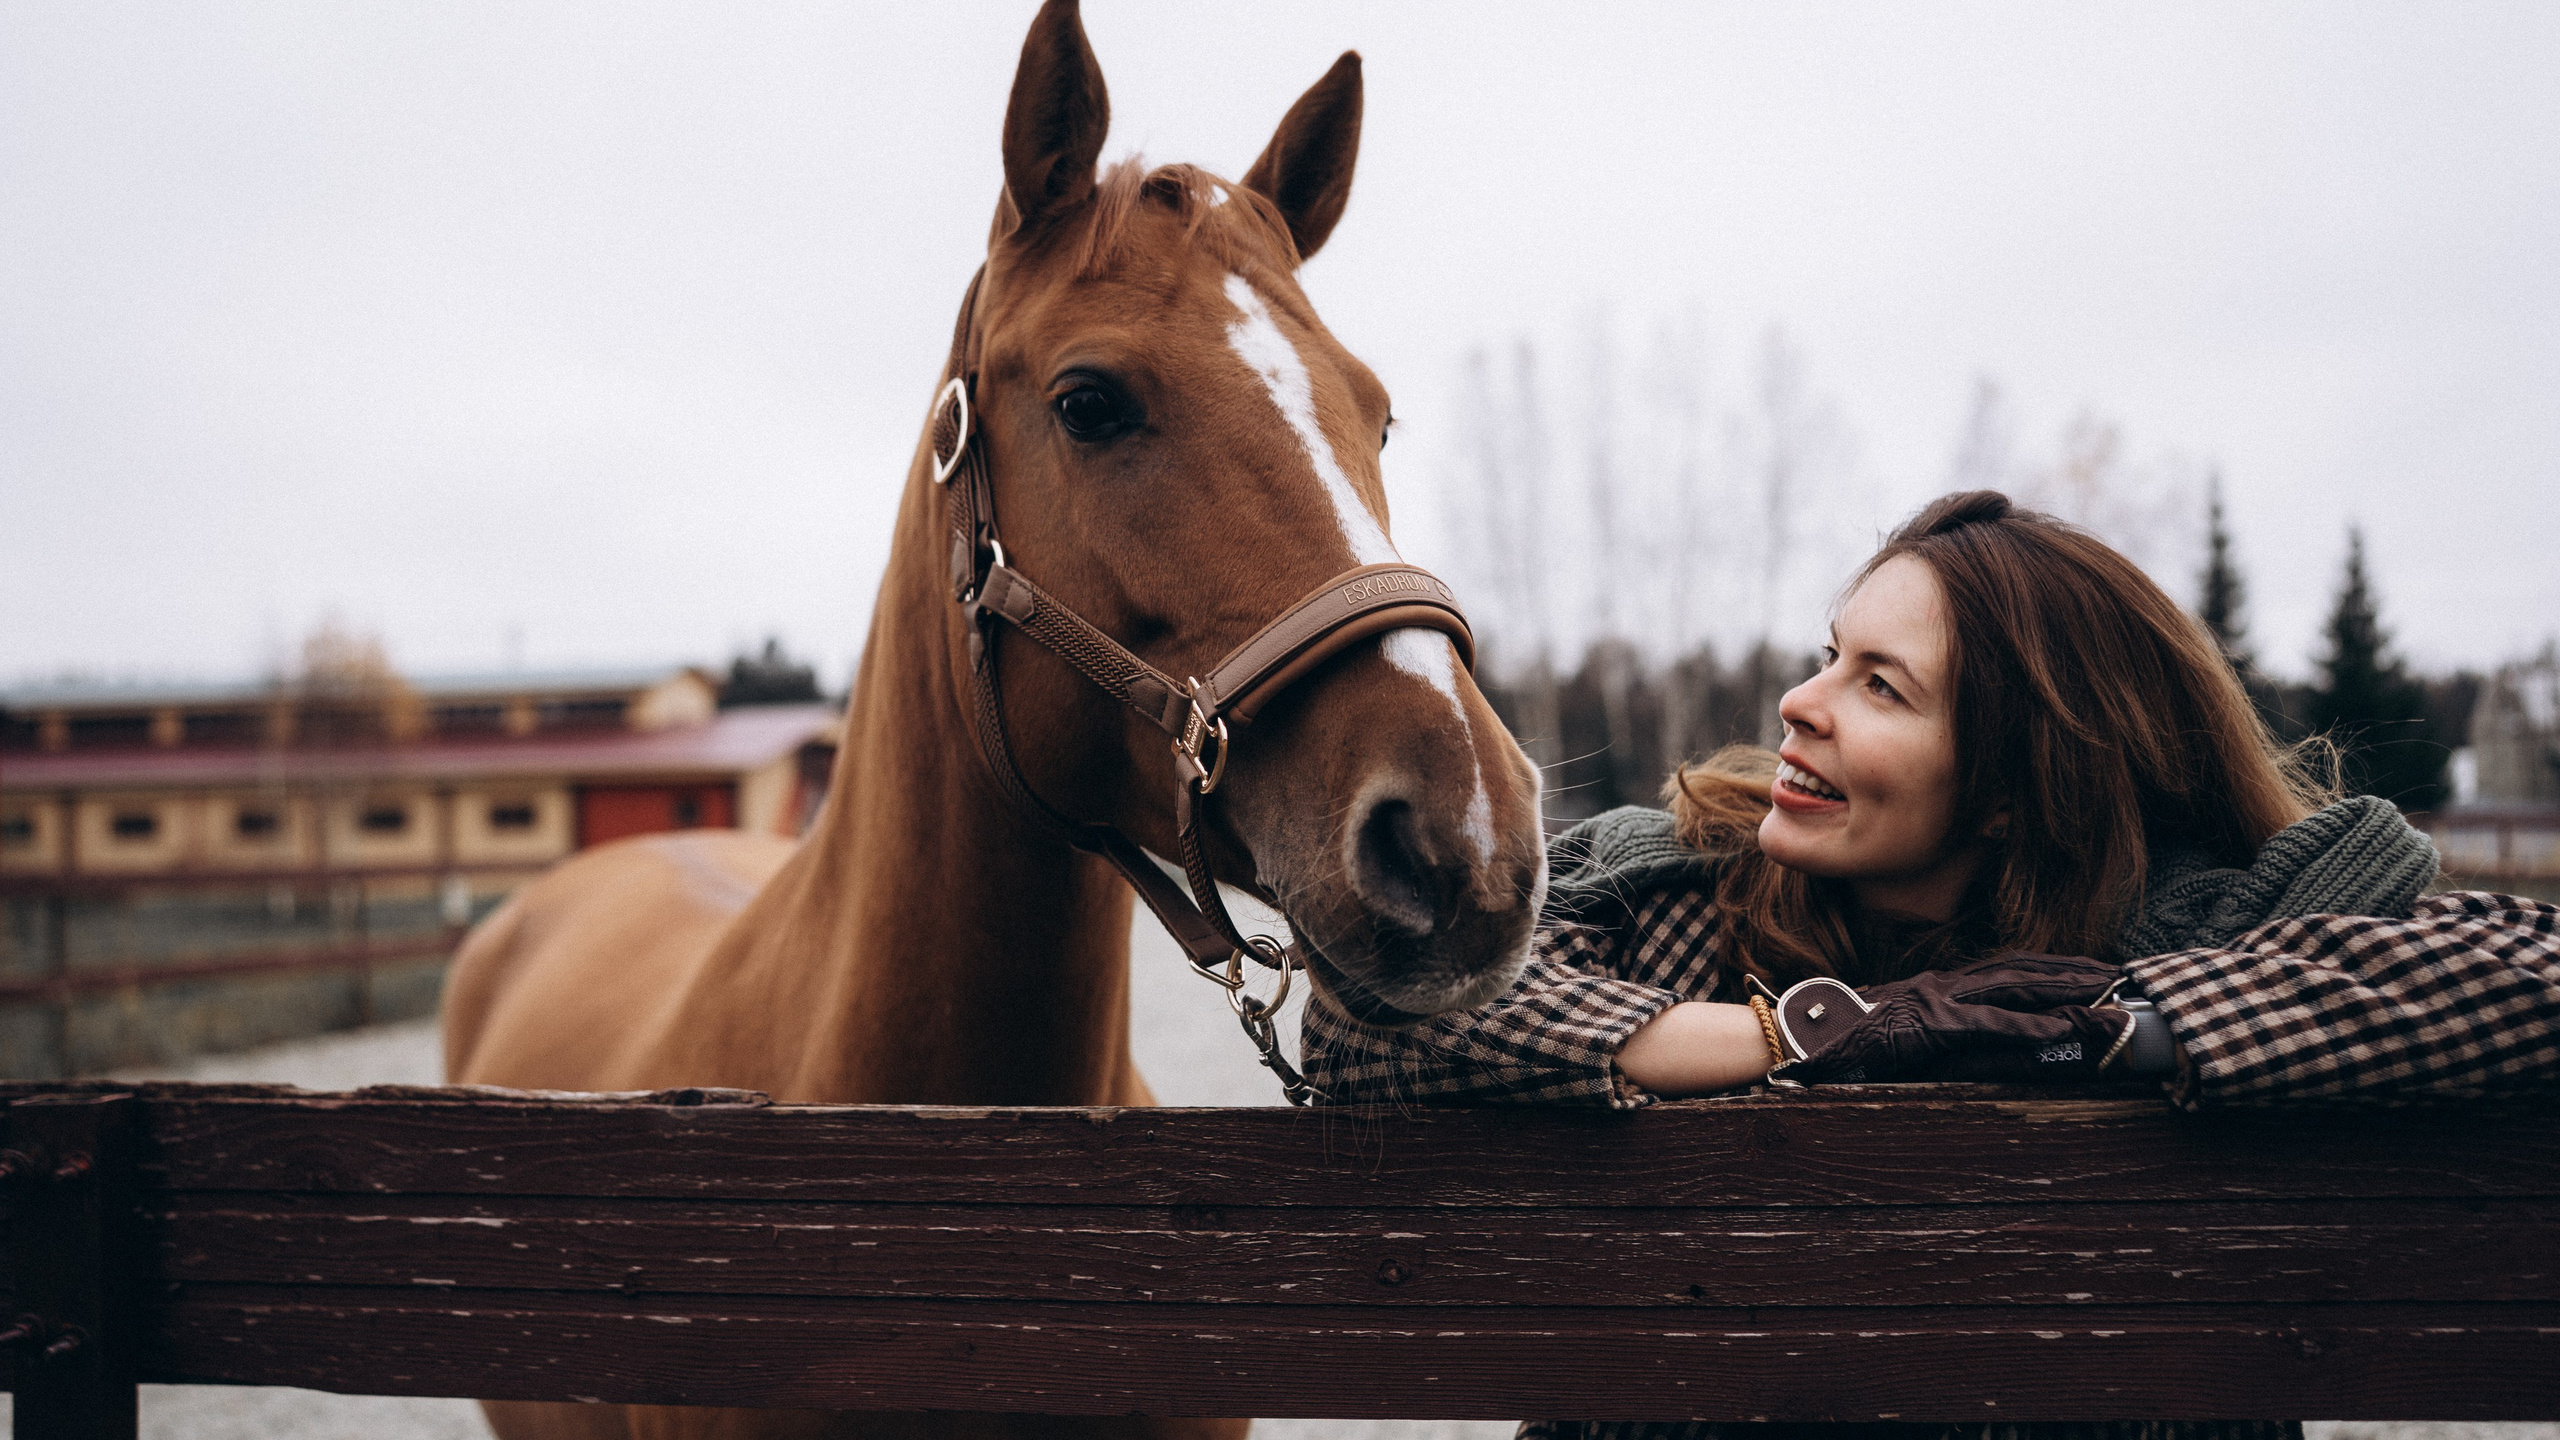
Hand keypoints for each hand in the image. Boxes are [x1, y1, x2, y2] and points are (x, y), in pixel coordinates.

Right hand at [1768, 952, 2134, 1085]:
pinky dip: (2029, 1027)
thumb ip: (1953, 1042)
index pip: (2010, 973)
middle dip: (2076, 975)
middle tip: (2123, 978)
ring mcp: (1940, 1001)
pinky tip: (2061, 1030)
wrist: (1801, 1036)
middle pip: (2025, 973)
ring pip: (2017, 993)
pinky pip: (1989, 1026)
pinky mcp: (1930, 1024)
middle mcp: (1947, 985)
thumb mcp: (1907, 1038)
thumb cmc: (1846, 1041)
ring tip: (2110, 1003)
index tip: (2095, 974)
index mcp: (1942, 987)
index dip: (2056, 972)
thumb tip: (2002, 1050)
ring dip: (2067, 998)